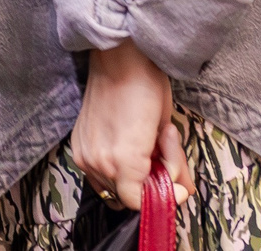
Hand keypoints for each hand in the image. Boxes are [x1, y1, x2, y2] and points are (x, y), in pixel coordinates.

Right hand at [70, 43, 192, 212]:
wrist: (119, 58)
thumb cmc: (147, 87)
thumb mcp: (168, 130)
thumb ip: (175, 167)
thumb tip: (183, 191)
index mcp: (124, 161)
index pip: (139, 203)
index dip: (163, 198)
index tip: (176, 185)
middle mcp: (99, 162)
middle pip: (128, 197)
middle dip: (150, 183)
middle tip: (161, 154)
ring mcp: (84, 154)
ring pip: (111, 186)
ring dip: (131, 175)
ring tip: (144, 145)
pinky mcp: (77, 144)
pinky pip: (97, 172)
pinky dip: (114, 167)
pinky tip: (126, 143)